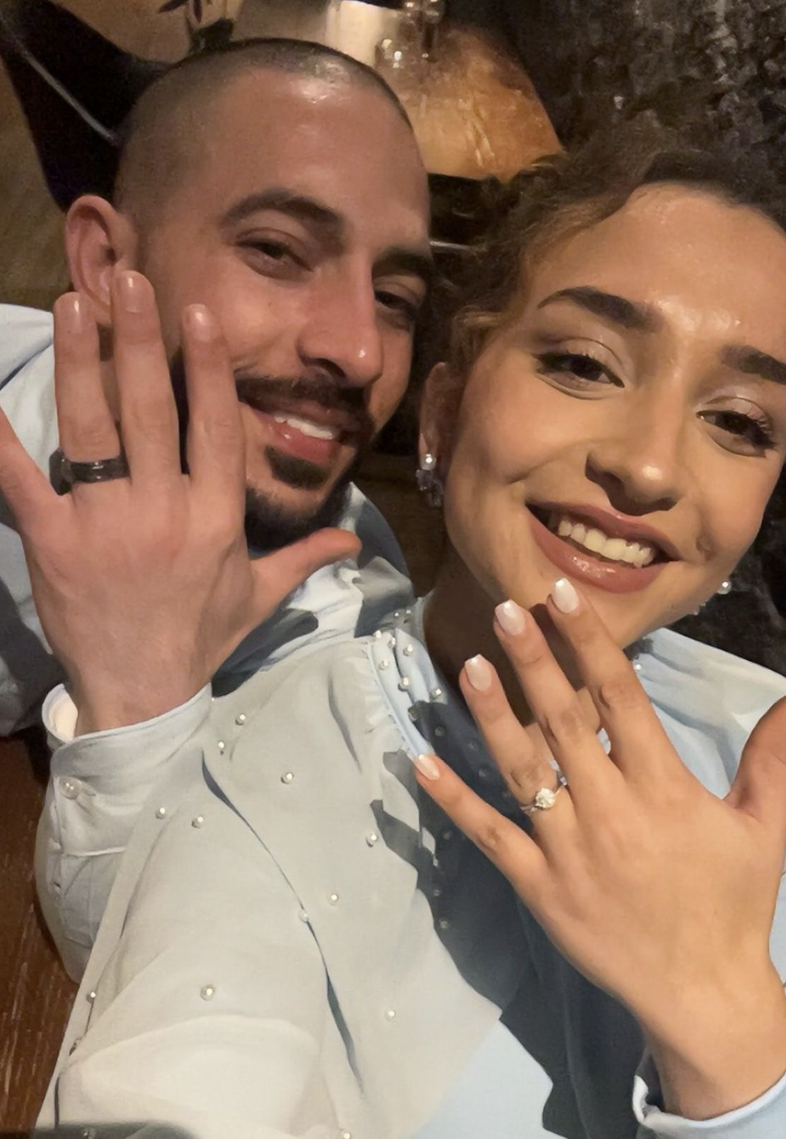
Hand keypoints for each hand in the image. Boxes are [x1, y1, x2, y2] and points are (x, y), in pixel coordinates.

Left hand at [0, 273, 357, 732]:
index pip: (216, 429)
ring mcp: (105, 526)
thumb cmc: (199, 639)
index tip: (198, 315)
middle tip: (127, 281)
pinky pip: (22, 479)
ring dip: (83, 363)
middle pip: (152, 413)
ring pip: (91, 431)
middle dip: (140, 341)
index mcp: (217, 519)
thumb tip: (355, 540)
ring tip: (74, 304)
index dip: (208, 369)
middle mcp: (165, 513)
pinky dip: (2, 436)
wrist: (141, 695)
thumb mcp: (257, 598)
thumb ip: (303, 558)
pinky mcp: (53, 542)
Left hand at [416, 581, 785, 1118]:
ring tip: (467, 665)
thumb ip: (772, 759)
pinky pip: (490, 835)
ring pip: (523, 770)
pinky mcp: (537, 885)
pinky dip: (455, 800)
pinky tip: (423, 762)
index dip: (589, 641)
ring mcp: (567, 850)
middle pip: (565, 723)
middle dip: (534, 662)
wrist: (700, 993)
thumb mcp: (764, 828)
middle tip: (506, 608)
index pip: (621, 698)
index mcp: (662, 789)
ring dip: (492, 717)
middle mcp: (609, 811)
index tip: (563, 594)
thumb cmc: (730, 904)